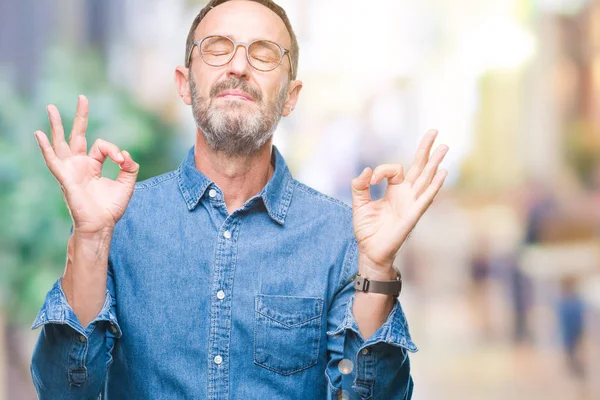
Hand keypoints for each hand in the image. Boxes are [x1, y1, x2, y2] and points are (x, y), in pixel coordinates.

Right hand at [34, 95, 138, 233]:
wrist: (101, 225)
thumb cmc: (110, 208)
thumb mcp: (127, 184)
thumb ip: (130, 167)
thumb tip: (127, 154)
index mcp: (93, 165)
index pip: (103, 146)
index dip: (115, 151)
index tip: (123, 161)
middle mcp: (80, 165)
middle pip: (77, 135)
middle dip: (80, 116)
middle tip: (82, 97)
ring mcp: (70, 170)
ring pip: (61, 142)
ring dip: (56, 125)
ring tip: (51, 107)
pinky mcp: (65, 178)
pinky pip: (53, 160)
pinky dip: (46, 147)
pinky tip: (39, 134)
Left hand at [351, 130, 447, 277]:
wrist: (370, 251)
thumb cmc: (367, 230)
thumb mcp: (359, 204)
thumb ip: (360, 186)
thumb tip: (366, 170)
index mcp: (394, 190)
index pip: (394, 169)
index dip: (381, 170)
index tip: (370, 178)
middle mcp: (406, 194)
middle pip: (419, 167)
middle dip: (425, 149)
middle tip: (434, 131)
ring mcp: (412, 204)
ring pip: (426, 179)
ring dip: (435, 163)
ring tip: (445, 147)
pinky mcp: (413, 215)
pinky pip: (425, 198)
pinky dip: (434, 186)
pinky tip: (443, 173)